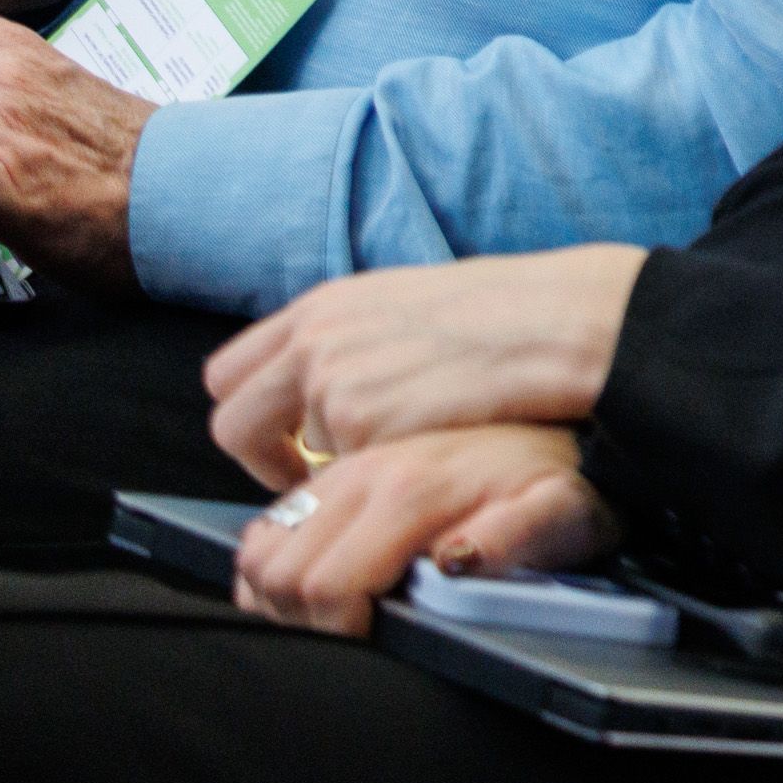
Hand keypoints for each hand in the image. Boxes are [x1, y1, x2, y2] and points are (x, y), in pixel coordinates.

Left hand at [206, 245, 647, 485]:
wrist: (554, 322)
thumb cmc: (502, 314)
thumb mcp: (404, 304)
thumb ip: (350, 339)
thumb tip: (321, 382)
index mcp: (321, 307)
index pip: (228, 374)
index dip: (252, 417)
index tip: (290, 440)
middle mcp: (312, 341)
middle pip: (233, 423)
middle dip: (263, 460)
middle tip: (307, 478)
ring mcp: (332, 384)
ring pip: (297, 460)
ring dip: (338, 467)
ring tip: (401, 456)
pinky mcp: (362, 426)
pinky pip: (347, 477)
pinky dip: (379, 478)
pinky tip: (426, 457)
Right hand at [232, 423, 617, 637]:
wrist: (571, 421)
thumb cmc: (568, 478)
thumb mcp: (567, 511)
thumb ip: (517, 536)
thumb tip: (456, 559)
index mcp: (412, 490)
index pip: (322, 584)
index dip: (335, 631)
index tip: (368, 640)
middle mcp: (368, 472)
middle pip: (277, 570)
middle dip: (300, 619)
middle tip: (348, 631)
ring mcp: (349, 468)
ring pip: (261, 546)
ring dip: (278, 592)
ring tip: (332, 611)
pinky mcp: (344, 469)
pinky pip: (273, 523)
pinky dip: (276, 561)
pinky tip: (321, 575)